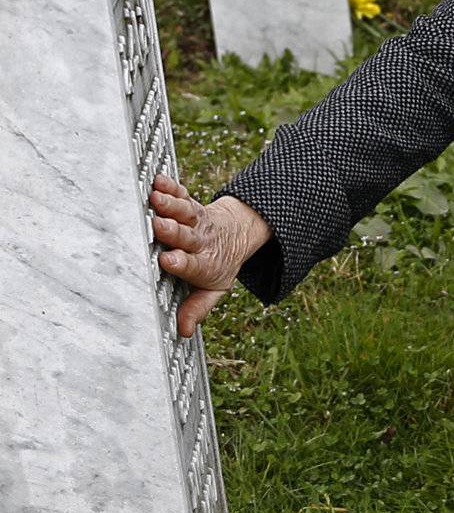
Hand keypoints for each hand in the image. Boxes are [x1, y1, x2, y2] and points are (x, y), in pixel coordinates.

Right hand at [149, 175, 270, 337]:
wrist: (238, 233)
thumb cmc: (218, 264)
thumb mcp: (214, 288)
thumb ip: (198, 307)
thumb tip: (183, 331)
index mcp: (204, 264)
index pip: (192, 265)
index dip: (181, 263)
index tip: (168, 260)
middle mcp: (199, 241)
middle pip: (186, 236)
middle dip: (173, 232)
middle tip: (159, 225)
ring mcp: (195, 221)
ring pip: (184, 213)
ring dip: (170, 205)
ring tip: (155, 197)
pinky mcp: (191, 205)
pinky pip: (182, 194)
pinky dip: (171, 187)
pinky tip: (159, 180)